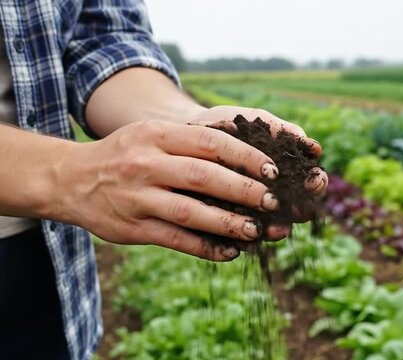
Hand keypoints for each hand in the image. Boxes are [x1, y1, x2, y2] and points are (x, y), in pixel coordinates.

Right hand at [56, 107, 326, 261]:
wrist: (70, 179)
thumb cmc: (126, 154)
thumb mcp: (152, 134)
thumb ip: (191, 140)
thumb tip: (245, 147)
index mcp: (157, 135)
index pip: (210, 142)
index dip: (245, 156)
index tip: (273, 170)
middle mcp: (146, 164)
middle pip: (203, 176)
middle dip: (243, 190)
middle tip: (273, 202)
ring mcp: (138, 197)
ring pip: (190, 212)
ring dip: (227, 223)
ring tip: (256, 231)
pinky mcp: (132, 228)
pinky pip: (175, 239)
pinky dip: (205, 247)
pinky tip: (229, 252)